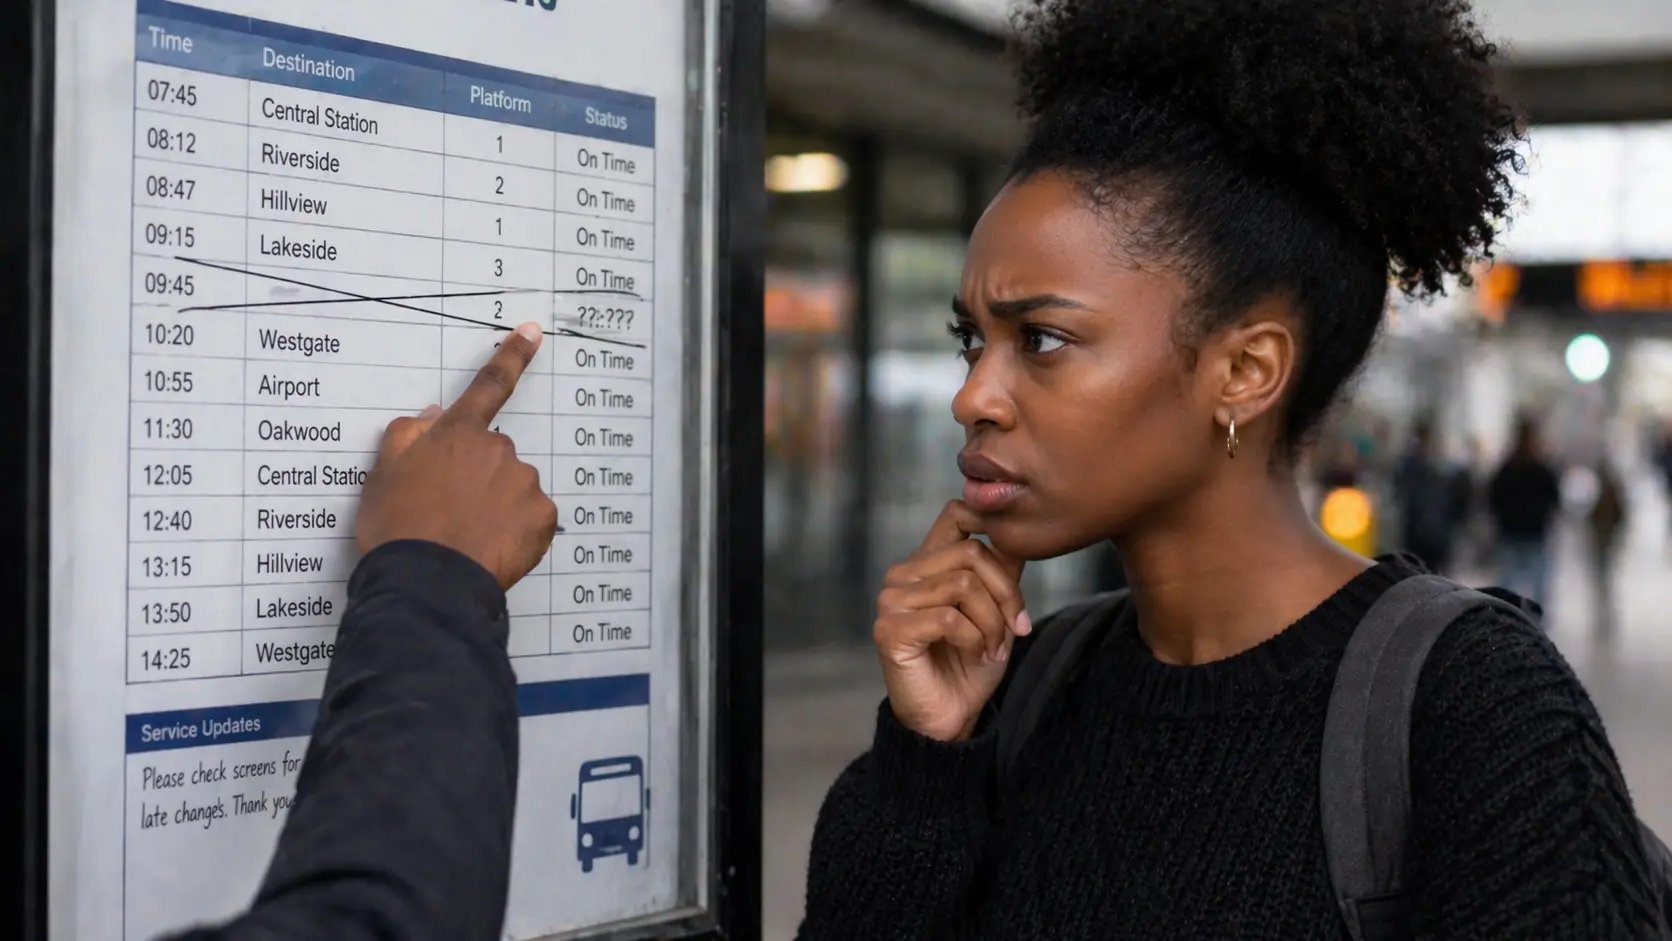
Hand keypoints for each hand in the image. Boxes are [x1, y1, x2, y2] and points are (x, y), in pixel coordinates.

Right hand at [356, 323, 559, 588]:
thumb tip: (431, 414)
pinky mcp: (543, 517)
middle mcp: (498, 450)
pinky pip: (532, 518)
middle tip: (450, 511)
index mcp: (457, 434)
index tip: (531, 332)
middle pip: (494, 454)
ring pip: (514, 487)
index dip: (511, 357)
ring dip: (497, 505)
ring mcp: (523, 483)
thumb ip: (407, 436)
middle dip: (478, 475)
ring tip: (467, 536)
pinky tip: (491, 548)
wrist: (426, 581)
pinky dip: (517, 531)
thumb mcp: (382, 475)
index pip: (488, 386)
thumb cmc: (398, 527)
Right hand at [874, 500, 1029, 741]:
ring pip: (964, 584)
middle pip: (971, 552)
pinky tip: (976, 656)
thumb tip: (1019, 534)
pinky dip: (975, 639)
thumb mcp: (996, 611)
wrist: (950, 717)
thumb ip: (1001, 572)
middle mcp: (902, 575)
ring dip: (993, 622)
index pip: (955, 514)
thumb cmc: (970, 664)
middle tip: (1016, 628)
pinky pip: (950, 618)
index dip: (990, 526)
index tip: (1014, 566)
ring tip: (994, 648)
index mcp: (926, 564)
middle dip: (1006, 592)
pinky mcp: (889, 630)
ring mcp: (891, 601)